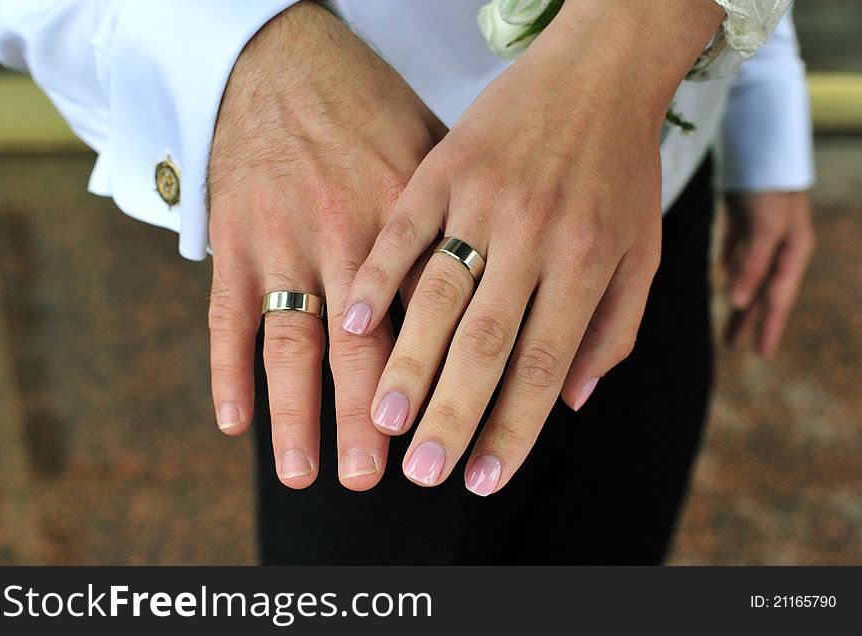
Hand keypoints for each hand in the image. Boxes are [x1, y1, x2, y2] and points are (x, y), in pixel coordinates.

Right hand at [206, 2, 444, 488]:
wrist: (289, 60)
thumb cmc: (379, 110)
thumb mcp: (453, 154)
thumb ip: (489, 231)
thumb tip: (534, 300)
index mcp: (418, 220)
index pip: (441, 324)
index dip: (449, 387)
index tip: (460, 442)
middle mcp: (349, 235)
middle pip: (365, 346)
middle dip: (370, 418)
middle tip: (380, 475)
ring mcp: (285, 239)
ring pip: (292, 341)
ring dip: (298, 412)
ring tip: (305, 473)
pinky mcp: (235, 238)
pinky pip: (225, 316)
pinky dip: (226, 371)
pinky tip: (235, 422)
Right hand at [343, 1, 724, 494]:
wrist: (599, 66)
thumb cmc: (620, 167)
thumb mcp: (643, 248)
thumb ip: (615, 329)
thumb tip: (574, 403)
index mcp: (588, 261)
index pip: (544, 365)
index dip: (513, 428)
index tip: (483, 478)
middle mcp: (534, 234)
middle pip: (486, 342)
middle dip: (452, 414)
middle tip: (421, 471)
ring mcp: (482, 197)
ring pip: (437, 293)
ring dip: (407, 361)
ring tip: (381, 420)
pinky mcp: (443, 165)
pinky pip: (402, 227)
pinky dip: (376, 275)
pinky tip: (351, 321)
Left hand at [722, 191, 814, 356]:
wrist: (761, 142)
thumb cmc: (769, 188)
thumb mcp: (765, 229)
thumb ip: (753, 265)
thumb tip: (737, 302)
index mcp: (793, 251)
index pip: (778, 297)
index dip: (769, 326)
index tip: (760, 355)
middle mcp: (782, 244)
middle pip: (764, 290)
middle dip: (749, 319)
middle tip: (734, 347)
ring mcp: (764, 229)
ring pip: (750, 273)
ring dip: (737, 298)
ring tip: (725, 316)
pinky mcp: (746, 215)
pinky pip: (738, 246)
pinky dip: (731, 261)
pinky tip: (720, 274)